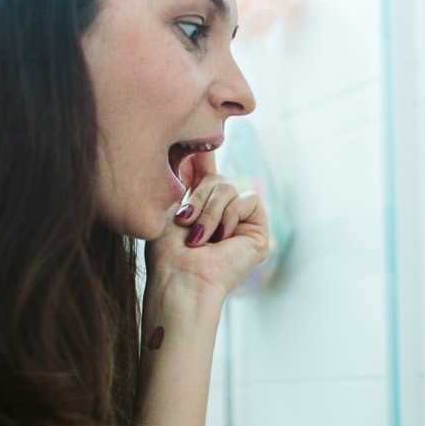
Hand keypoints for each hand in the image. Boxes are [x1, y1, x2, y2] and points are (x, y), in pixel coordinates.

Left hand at [147, 150, 267, 298]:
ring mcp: (240, 223)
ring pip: (230, 188)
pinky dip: (230, 216)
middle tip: (185, 221)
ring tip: (199, 238)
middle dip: (198, 197)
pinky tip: (220, 238)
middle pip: (217, 178)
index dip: (201, 158)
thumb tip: (196, 149)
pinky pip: (248, 200)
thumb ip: (185, 176)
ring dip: (209, 211)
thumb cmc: (167, 251)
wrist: (181, 277)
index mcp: (201, 207)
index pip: (206, 172)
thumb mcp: (170, 204)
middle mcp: (222, 214)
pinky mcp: (257, 232)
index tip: (193, 148)